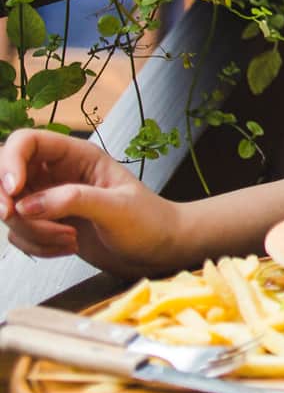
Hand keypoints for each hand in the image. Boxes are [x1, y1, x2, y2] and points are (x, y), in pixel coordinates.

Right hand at [0, 129, 183, 274]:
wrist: (159, 250)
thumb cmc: (149, 222)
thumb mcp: (117, 208)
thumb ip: (73, 201)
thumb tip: (27, 205)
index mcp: (78, 156)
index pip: (26, 142)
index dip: (9, 163)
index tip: (13, 194)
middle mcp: (58, 174)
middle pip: (5, 175)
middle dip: (7, 201)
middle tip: (21, 218)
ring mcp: (49, 199)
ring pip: (11, 209)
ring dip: (32, 230)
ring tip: (70, 239)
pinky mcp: (46, 224)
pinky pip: (19, 233)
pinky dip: (35, 246)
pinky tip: (67, 247)